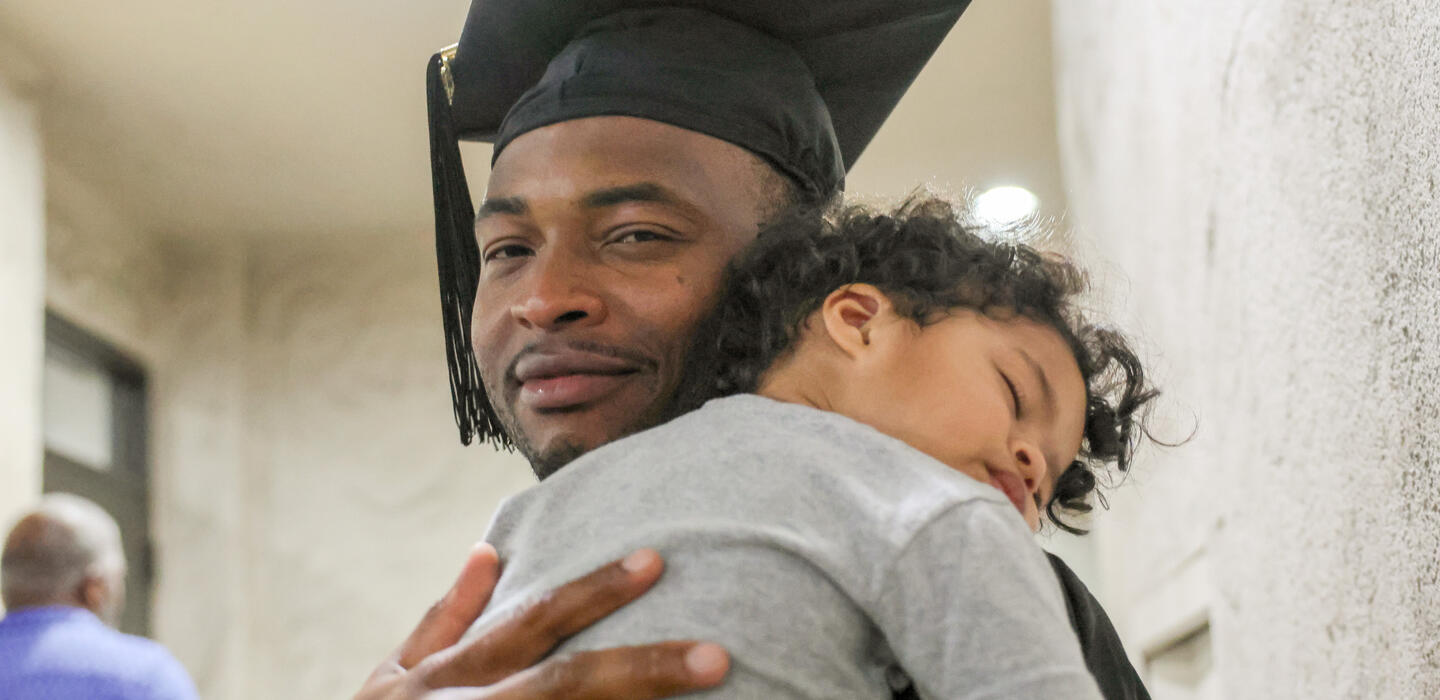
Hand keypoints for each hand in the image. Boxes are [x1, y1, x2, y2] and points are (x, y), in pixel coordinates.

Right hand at [355, 544, 729, 699]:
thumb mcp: (395, 679)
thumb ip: (446, 619)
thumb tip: (488, 551)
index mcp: (445, 680)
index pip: (533, 625)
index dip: (595, 593)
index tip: (656, 562)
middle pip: (567, 687)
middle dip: (643, 669)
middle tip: (717, 656)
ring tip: (712, 691)